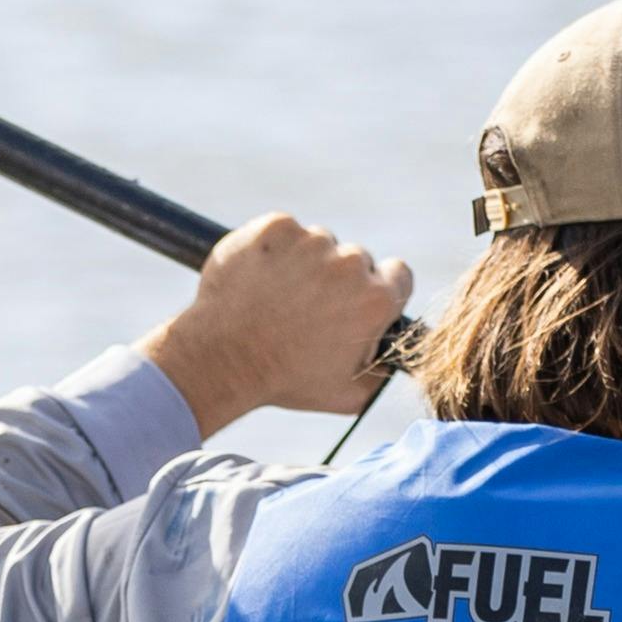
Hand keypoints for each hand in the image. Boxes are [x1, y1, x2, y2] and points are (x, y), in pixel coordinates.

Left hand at [143, 215, 416, 433]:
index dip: (378, 286)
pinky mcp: (275, 227)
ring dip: (302, 262)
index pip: (398, 274)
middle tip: (303, 307)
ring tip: (275, 298)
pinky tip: (258, 279)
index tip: (355, 297)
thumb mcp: (348, 394)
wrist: (223, 358)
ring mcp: (310, 242)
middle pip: (354, 258)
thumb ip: (383, 373)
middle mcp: (349, 264)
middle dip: (335, 278)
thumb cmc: (286, 381)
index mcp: (375, 300)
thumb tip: (396, 358)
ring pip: (316, 243)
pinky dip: (273, 248)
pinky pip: (284, 230)